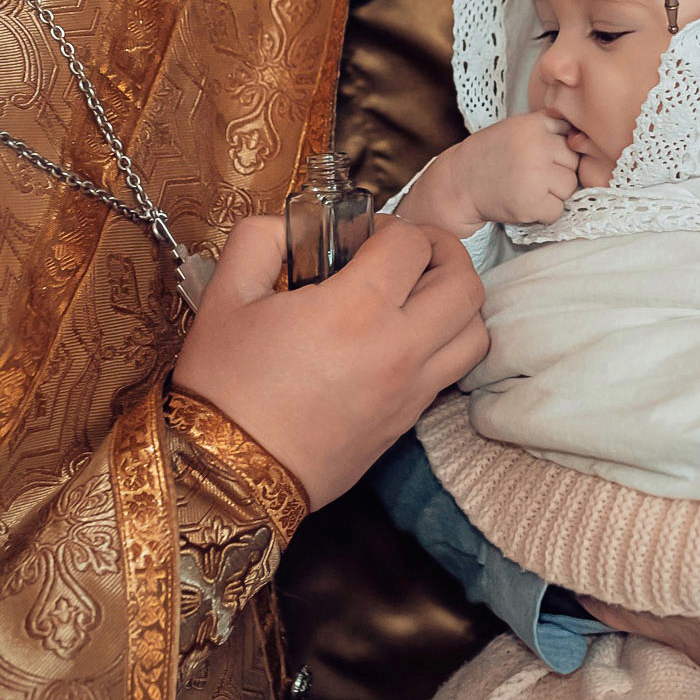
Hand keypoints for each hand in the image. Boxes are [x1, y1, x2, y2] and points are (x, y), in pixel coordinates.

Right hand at [170, 214, 488, 508]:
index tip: (360, 235)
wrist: (227, 475)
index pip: (412, 243)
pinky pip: (454, 372)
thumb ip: (260, 239)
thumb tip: (292, 223)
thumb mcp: (224, 296)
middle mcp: (399, 350)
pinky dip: (447, 343)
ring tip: (417, 293)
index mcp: (356, 310)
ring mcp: (410, 391)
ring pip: (475, 332)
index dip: (389, 224)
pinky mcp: (408, 423)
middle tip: (406, 251)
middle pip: (465, 283)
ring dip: (455, 301)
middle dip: (441, 251)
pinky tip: (407, 337)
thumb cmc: (224, 386)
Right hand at [402, 112, 579, 235]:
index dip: (557, 148)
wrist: (459, 183)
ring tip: (528, 188)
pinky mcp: (531, 203)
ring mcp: (535, 176)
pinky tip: (526, 203)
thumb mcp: (517, 127)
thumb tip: (583, 136)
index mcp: (534, 125)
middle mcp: (537, 147)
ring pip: (569, 187)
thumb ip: (548, 127)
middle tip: (532, 174)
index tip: (539, 155)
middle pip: (574, 162)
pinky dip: (545, 212)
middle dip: (558, 170)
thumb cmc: (492, 154)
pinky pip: (557, 211)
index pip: (570, 135)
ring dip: (554, 192)